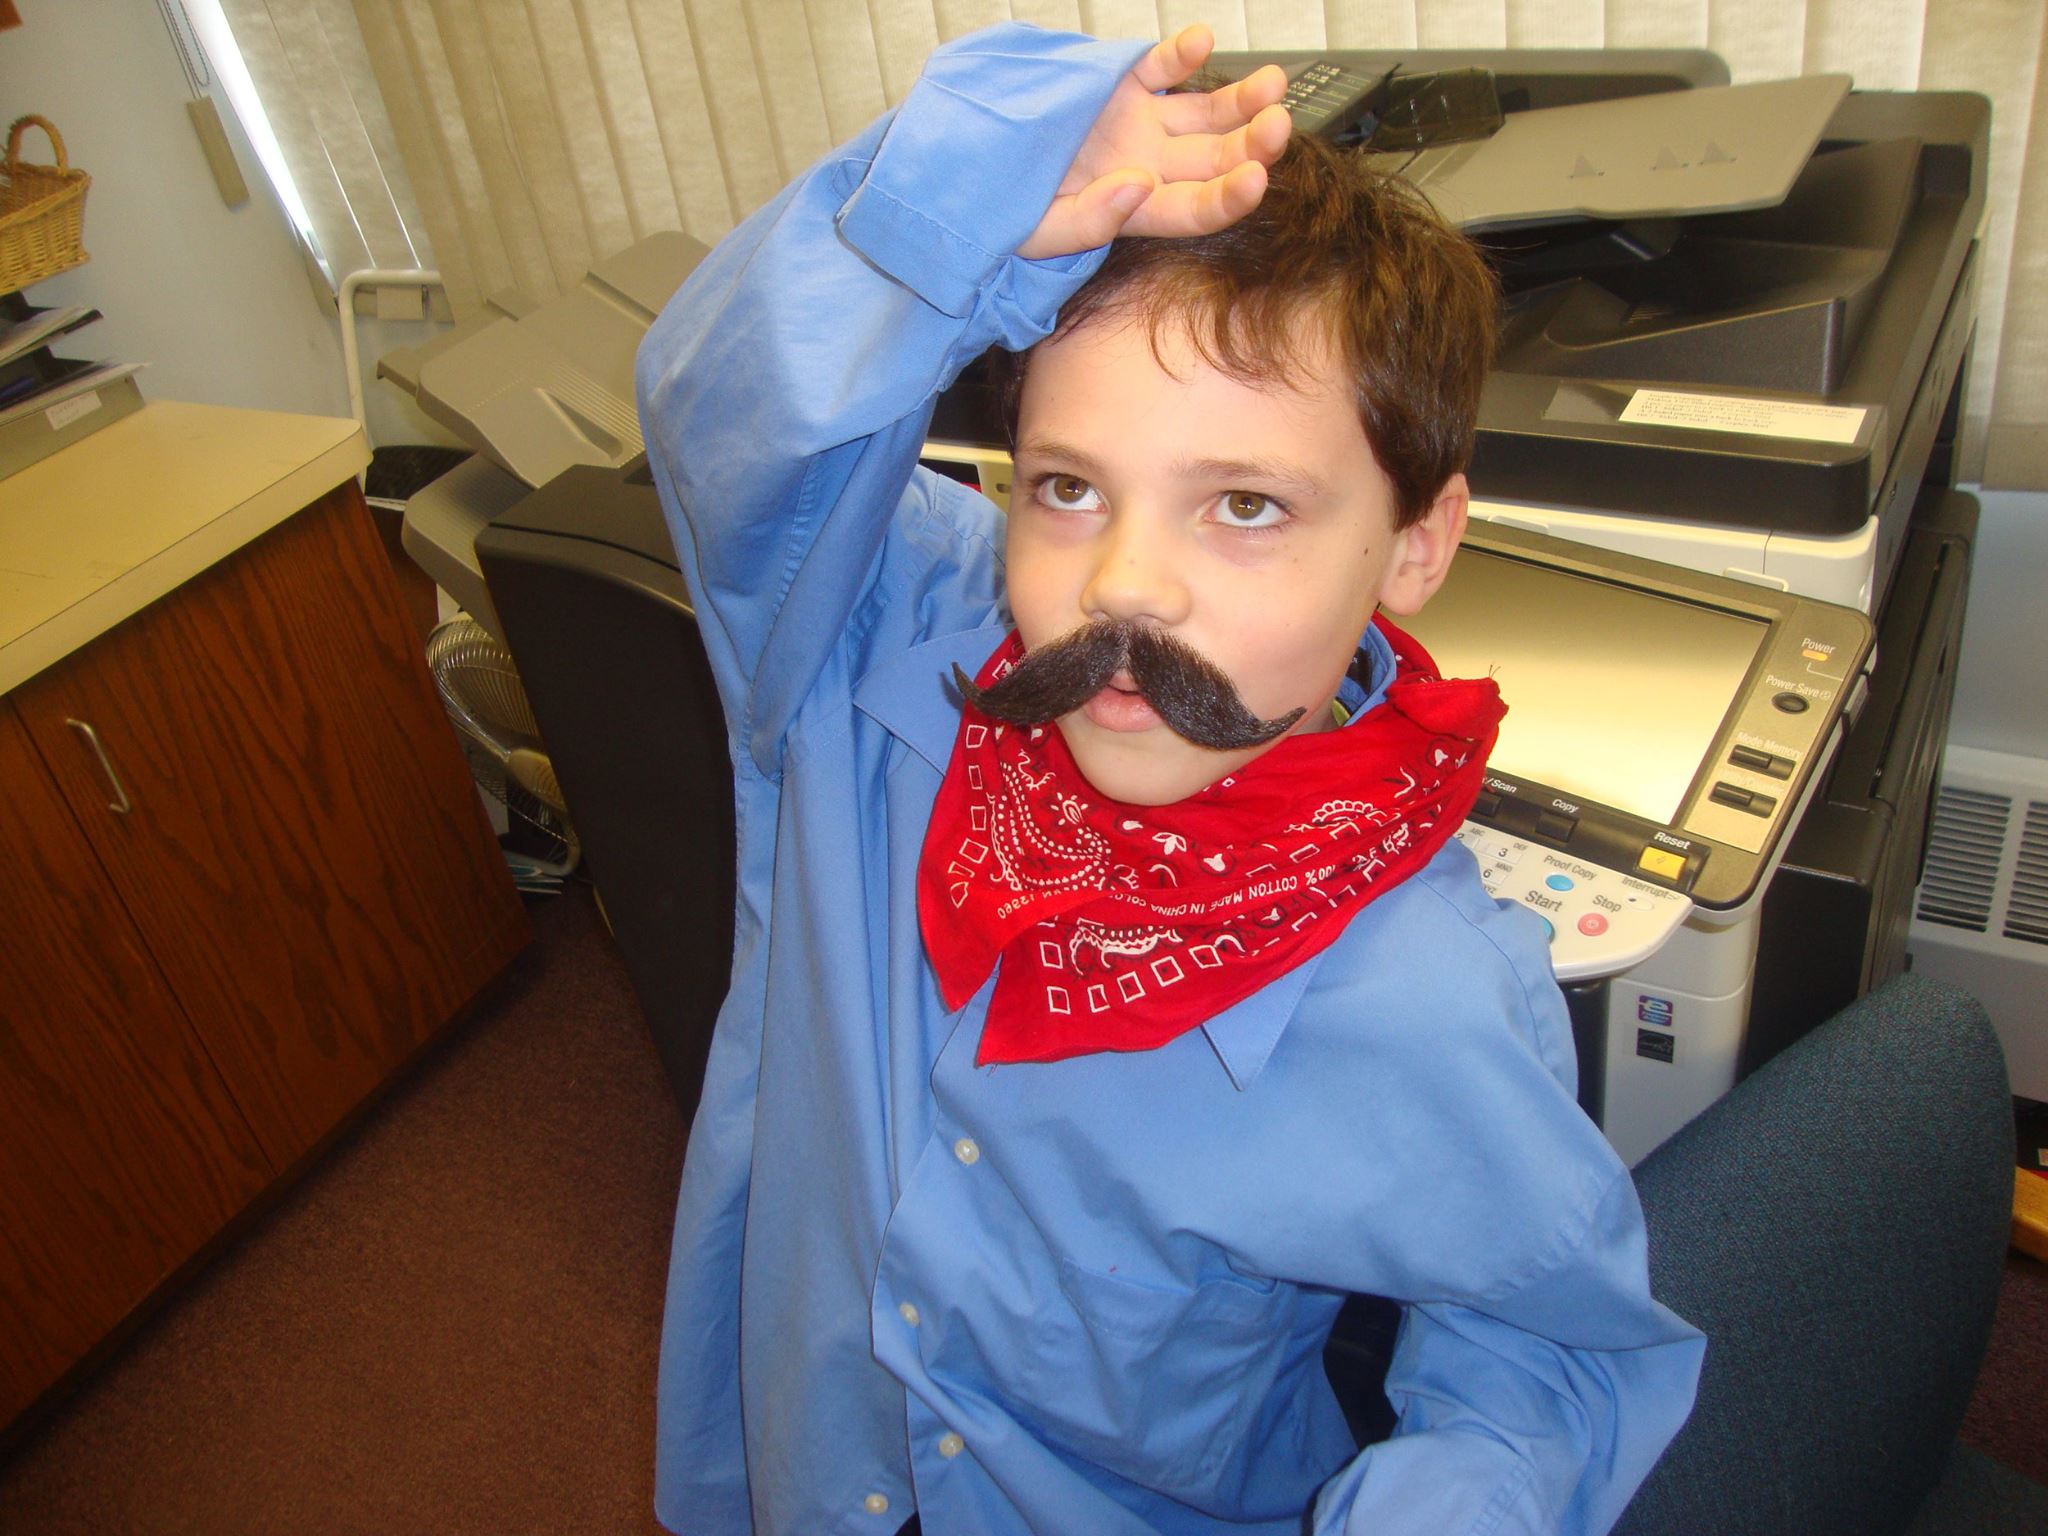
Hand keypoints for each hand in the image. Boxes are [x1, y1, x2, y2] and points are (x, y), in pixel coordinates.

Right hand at [1020, 26, 1292, 260]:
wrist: (966, 160)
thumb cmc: (999, 208)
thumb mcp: (1036, 231)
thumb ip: (1089, 221)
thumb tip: (1137, 186)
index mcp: (1135, 210)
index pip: (1195, 210)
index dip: (1230, 198)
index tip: (1256, 177)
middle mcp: (1147, 166)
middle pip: (1216, 161)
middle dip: (1253, 144)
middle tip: (1277, 124)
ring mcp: (1139, 124)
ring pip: (1205, 115)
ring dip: (1242, 101)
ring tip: (1272, 84)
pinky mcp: (1122, 86)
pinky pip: (1161, 68)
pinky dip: (1183, 54)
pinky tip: (1200, 43)